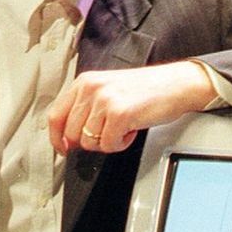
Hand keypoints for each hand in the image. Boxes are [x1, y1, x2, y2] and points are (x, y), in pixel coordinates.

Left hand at [48, 61, 216, 153]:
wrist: (176, 84)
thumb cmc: (146, 90)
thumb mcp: (108, 91)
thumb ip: (86, 109)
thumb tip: (69, 138)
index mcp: (85, 82)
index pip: (56, 115)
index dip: (56, 138)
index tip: (62, 149)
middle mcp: (91, 89)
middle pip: (72, 133)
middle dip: (90, 141)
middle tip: (109, 133)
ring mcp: (105, 101)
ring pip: (89, 142)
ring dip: (107, 142)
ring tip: (123, 128)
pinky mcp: (119, 114)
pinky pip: (108, 145)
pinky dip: (120, 144)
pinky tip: (131, 130)